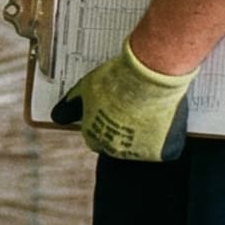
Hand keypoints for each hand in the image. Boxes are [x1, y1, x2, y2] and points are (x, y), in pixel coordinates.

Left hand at [51, 42, 197, 161]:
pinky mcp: (164, 151)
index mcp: (93, 135)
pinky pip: (166, 151)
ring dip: (146, 136)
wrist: (149, 73)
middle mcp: (114, 149)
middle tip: (136, 109)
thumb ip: (69, 105)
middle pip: (118, 145)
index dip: (105, 124)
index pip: (95, 139)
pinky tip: (167, 122)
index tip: (116, 113)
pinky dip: (168, 140)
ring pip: (143, 149)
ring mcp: (140, 152)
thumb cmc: (117, 77)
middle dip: (124, 130)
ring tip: (152, 111)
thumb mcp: (85, 88)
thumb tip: (56, 117)